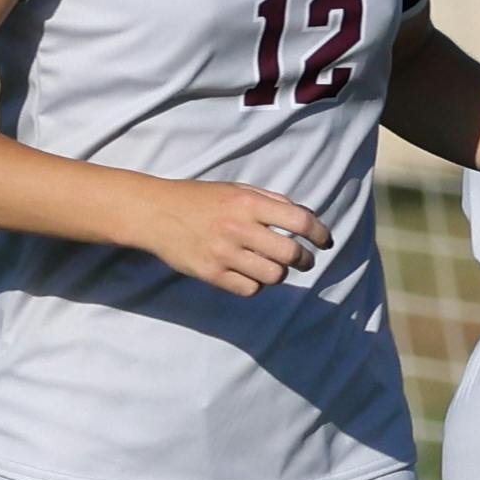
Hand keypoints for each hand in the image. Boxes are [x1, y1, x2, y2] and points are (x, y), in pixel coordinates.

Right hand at [131, 177, 326, 295]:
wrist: (154, 213)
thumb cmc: (200, 200)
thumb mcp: (236, 190)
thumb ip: (271, 202)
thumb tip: (307, 219)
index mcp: (248, 203)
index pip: (300, 221)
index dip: (319, 233)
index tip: (325, 242)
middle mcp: (238, 228)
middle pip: (291, 254)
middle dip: (305, 260)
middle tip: (305, 260)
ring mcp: (224, 253)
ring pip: (274, 275)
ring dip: (279, 273)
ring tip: (272, 265)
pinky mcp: (211, 274)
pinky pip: (250, 289)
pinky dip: (256, 284)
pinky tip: (250, 274)